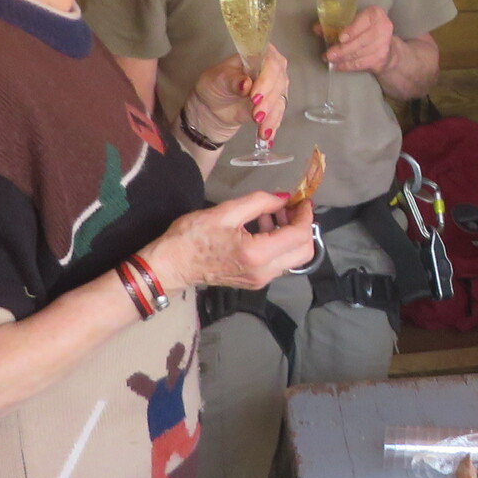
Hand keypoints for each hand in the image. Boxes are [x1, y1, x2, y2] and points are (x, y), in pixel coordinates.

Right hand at [144, 191, 324, 292]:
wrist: (172, 265)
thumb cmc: (193, 236)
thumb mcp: (226, 211)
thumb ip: (260, 202)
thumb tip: (284, 197)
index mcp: (258, 253)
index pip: (299, 236)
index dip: (305, 215)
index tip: (302, 200)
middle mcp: (265, 271)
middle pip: (304, 251)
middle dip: (303, 226)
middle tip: (291, 207)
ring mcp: (261, 280)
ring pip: (293, 257)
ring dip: (291, 234)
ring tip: (275, 212)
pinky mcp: (255, 281)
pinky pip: (279, 262)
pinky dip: (280, 243)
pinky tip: (265, 225)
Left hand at [188, 44, 288, 145]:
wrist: (211, 109)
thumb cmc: (214, 87)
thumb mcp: (216, 80)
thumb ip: (231, 80)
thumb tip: (245, 84)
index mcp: (255, 55)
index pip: (270, 61)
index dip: (266, 78)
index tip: (255, 95)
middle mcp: (269, 69)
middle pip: (279, 81)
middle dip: (269, 100)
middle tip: (256, 115)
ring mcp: (273, 88)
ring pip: (280, 99)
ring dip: (272, 116)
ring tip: (261, 130)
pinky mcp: (273, 106)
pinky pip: (278, 115)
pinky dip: (273, 126)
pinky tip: (267, 136)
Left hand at [322, 4, 397, 76]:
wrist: (384, 44)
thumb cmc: (363, 28)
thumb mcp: (352, 21)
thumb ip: (335, 24)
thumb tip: (316, 28)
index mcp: (375, 14)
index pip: (364, 22)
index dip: (352, 31)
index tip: (340, 38)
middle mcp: (383, 28)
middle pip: (361, 41)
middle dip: (343, 49)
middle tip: (329, 54)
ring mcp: (383, 44)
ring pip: (360, 53)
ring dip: (343, 58)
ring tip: (330, 60)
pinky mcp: (381, 58)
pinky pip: (362, 63)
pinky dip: (348, 66)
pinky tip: (338, 66)